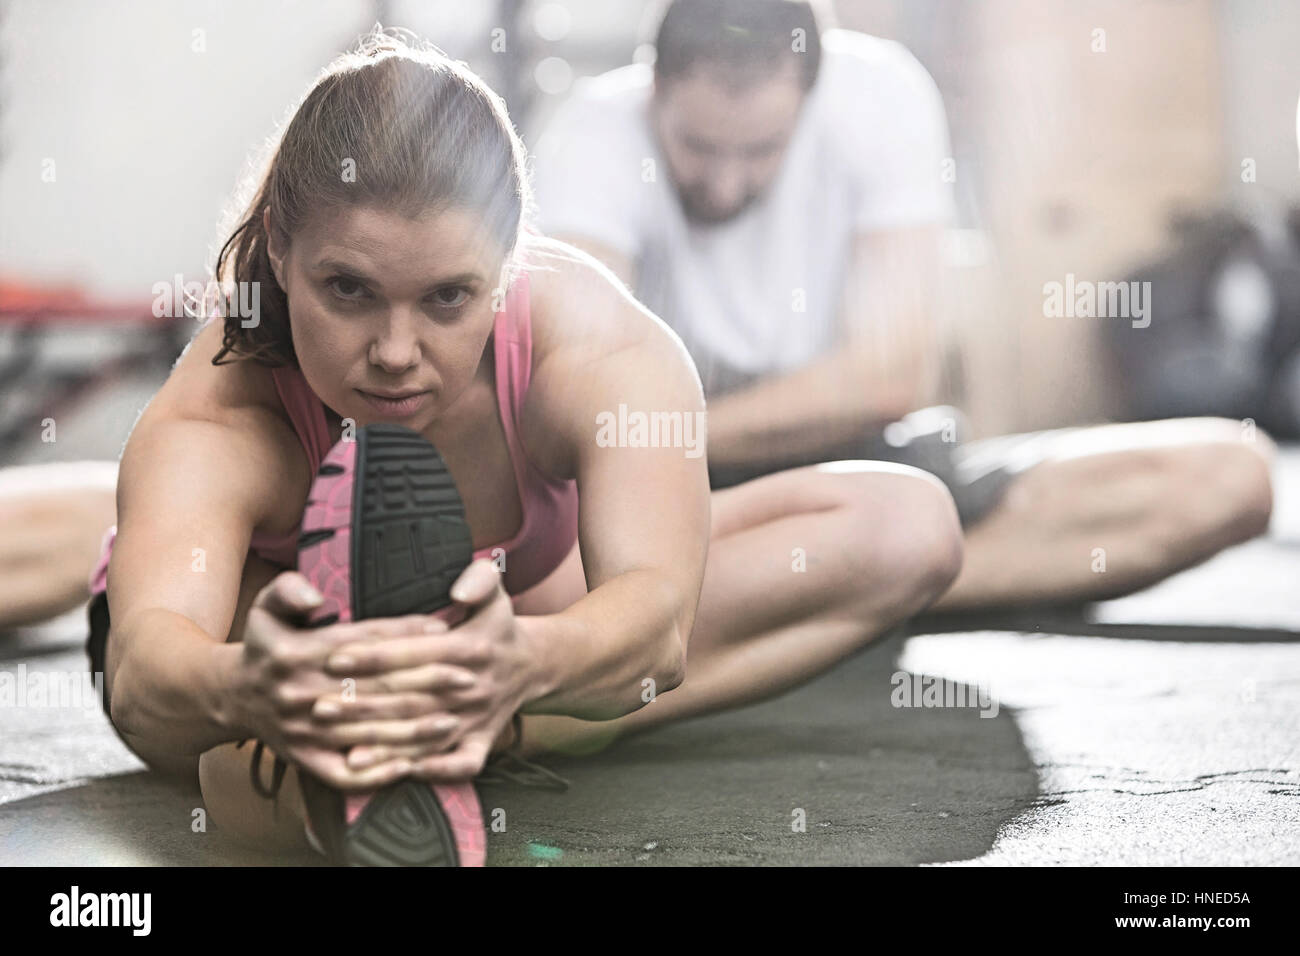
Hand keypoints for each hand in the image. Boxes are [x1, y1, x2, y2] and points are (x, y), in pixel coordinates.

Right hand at [229, 571, 473, 789]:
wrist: (232, 697)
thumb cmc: (264, 645)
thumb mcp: (264, 607)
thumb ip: (288, 590)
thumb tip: (314, 597)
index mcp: (296, 653)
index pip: (362, 642)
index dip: (404, 634)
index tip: (443, 627)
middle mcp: (301, 694)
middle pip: (374, 689)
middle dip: (426, 683)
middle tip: (468, 676)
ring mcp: (305, 733)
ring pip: (368, 734)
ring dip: (414, 730)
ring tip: (455, 720)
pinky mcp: (306, 761)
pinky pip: (345, 774)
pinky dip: (379, 773)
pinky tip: (413, 765)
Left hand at [313, 559, 542, 781]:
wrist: (532, 664)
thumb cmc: (498, 625)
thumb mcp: (495, 590)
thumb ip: (480, 579)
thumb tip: (458, 592)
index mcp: (472, 647)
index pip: (416, 652)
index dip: (376, 655)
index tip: (335, 657)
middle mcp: (474, 686)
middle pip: (413, 699)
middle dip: (365, 705)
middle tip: (319, 706)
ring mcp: (479, 718)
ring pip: (429, 736)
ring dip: (388, 747)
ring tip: (345, 750)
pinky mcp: (484, 741)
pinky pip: (463, 763)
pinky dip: (436, 770)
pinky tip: (401, 773)